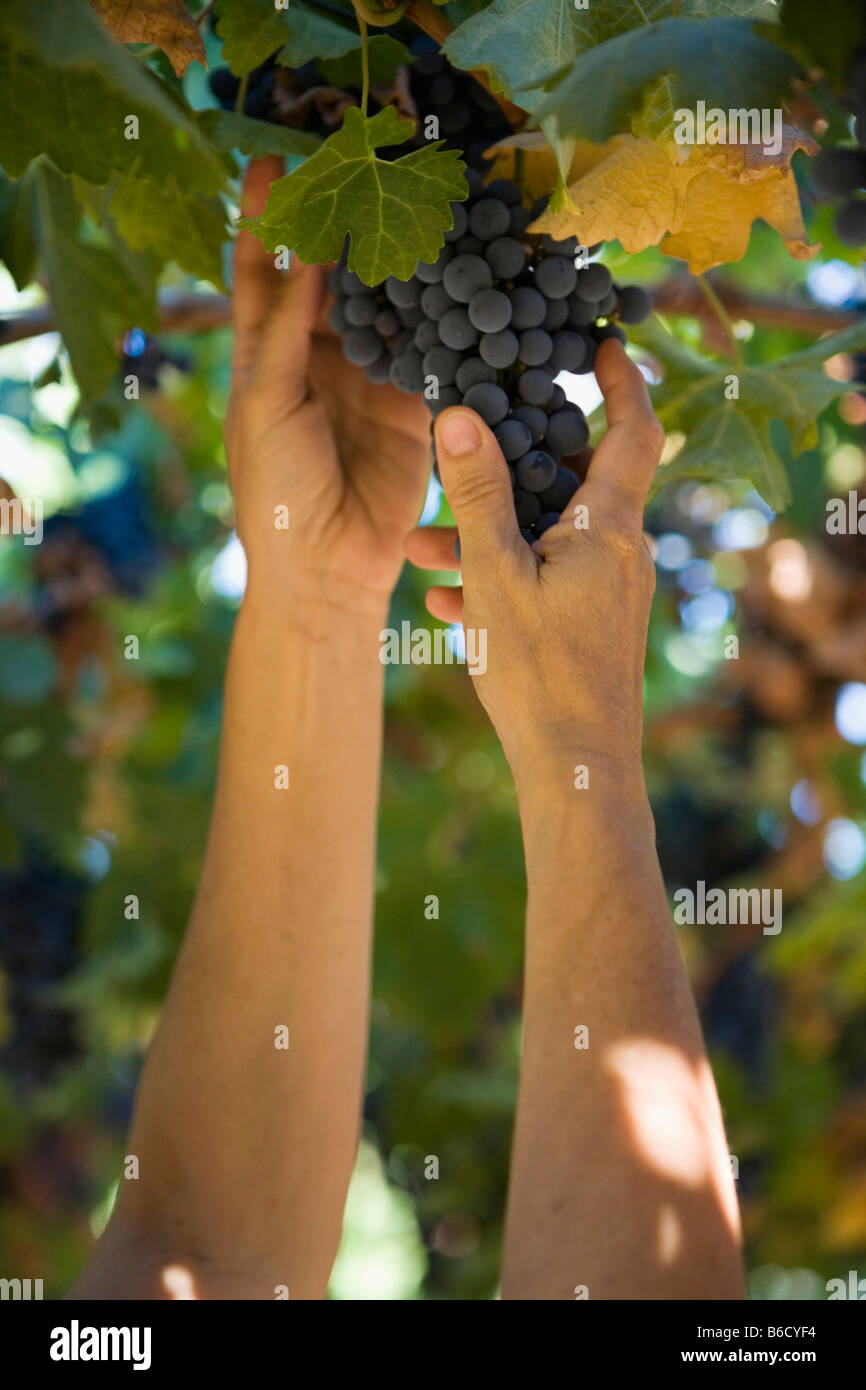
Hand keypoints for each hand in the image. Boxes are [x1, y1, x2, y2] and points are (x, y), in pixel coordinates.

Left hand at [227, 157, 431, 610]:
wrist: (328, 568)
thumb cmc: (275, 491)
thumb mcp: (267, 404)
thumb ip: (287, 330)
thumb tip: (306, 253)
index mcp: (266, 356)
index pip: (261, 273)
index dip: (262, 218)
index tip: (268, 159)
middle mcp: (317, 359)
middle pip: (330, 276)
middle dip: (340, 223)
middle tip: (362, 165)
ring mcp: (368, 379)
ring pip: (384, 304)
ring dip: (395, 260)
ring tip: (412, 201)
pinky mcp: (413, 405)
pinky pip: (427, 349)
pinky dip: (438, 315)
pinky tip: (453, 269)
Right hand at [405, 341, 664, 779]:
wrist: (575, 768)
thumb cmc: (538, 672)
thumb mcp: (495, 575)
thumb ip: (479, 495)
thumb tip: (463, 415)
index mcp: (609, 528)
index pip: (634, 431)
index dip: (622, 381)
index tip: (601, 345)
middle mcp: (620, 553)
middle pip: (574, 482)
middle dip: (510, 470)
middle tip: (468, 448)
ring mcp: (608, 592)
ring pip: (546, 538)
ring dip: (486, 535)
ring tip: (418, 547)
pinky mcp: (591, 626)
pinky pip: (544, 582)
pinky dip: (500, 578)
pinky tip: (442, 600)